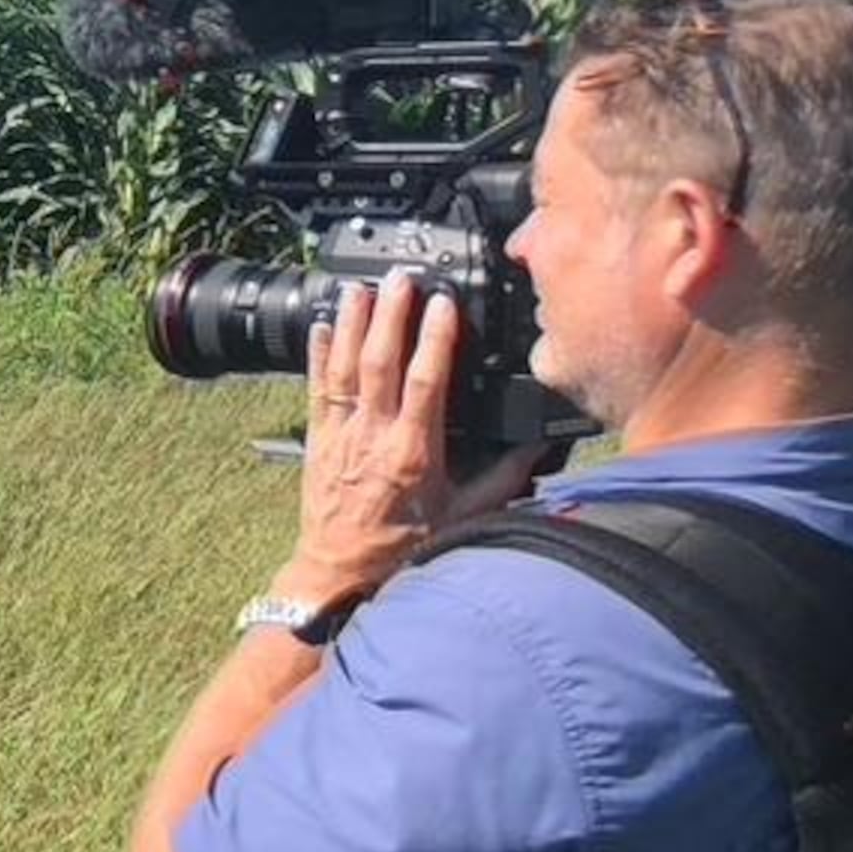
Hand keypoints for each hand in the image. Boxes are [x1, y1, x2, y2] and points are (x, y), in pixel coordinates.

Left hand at [283, 274, 547, 609]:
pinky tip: (320, 325)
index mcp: (413, 451)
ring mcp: (340, 434)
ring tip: (358, 287)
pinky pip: (315, 388)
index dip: (434, 338)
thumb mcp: (462, 517)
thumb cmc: (399, 548)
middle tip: (399, 278)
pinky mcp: (316, 439)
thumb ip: (502, 480)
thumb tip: (537, 449)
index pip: (426, 382)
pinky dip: (317, 354)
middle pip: (379, 361)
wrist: (338, 573)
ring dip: (350, 323)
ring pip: (343, 366)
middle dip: (389, 314)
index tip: (443, 304)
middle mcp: (373, 436)